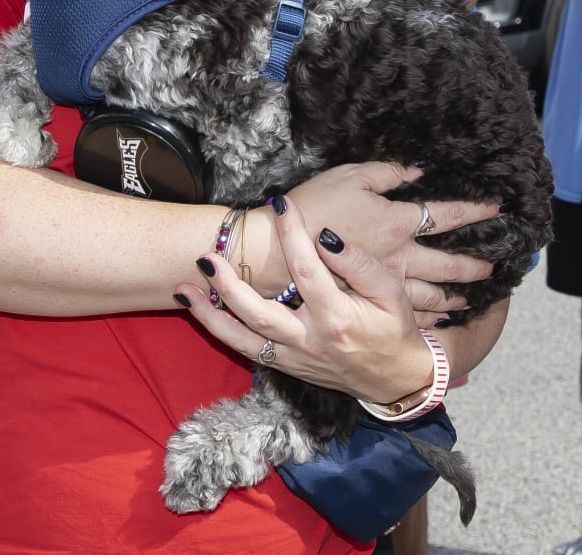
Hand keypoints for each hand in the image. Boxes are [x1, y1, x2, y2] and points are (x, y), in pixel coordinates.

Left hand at [177, 197, 433, 404]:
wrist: (397, 379)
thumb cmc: (396, 329)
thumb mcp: (393, 294)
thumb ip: (360, 265)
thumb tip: (325, 237)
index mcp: (337, 318)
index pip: (307, 269)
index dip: (292, 233)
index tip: (280, 202)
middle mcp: (309, 340)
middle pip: (258, 313)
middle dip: (229, 284)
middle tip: (207, 255)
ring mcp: (294, 357)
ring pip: (242, 338)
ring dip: (210, 313)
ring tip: (184, 287)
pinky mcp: (286, 366)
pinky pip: (246, 351)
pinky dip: (220, 330)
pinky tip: (199, 309)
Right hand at [283, 163, 497, 311]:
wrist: (275, 254)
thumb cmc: (312, 208)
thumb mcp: (350, 177)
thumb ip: (387, 173)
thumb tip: (417, 169)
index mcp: (397, 223)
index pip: (447, 215)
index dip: (476, 210)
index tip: (499, 209)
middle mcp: (400, 258)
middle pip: (449, 264)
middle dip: (476, 264)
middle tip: (497, 265)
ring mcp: (386, 285)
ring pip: (432, 295)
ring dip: (456, 295)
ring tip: (473, 296)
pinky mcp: (370, 303)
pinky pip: (406, 316)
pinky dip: (428, 318)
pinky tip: (438, 319)